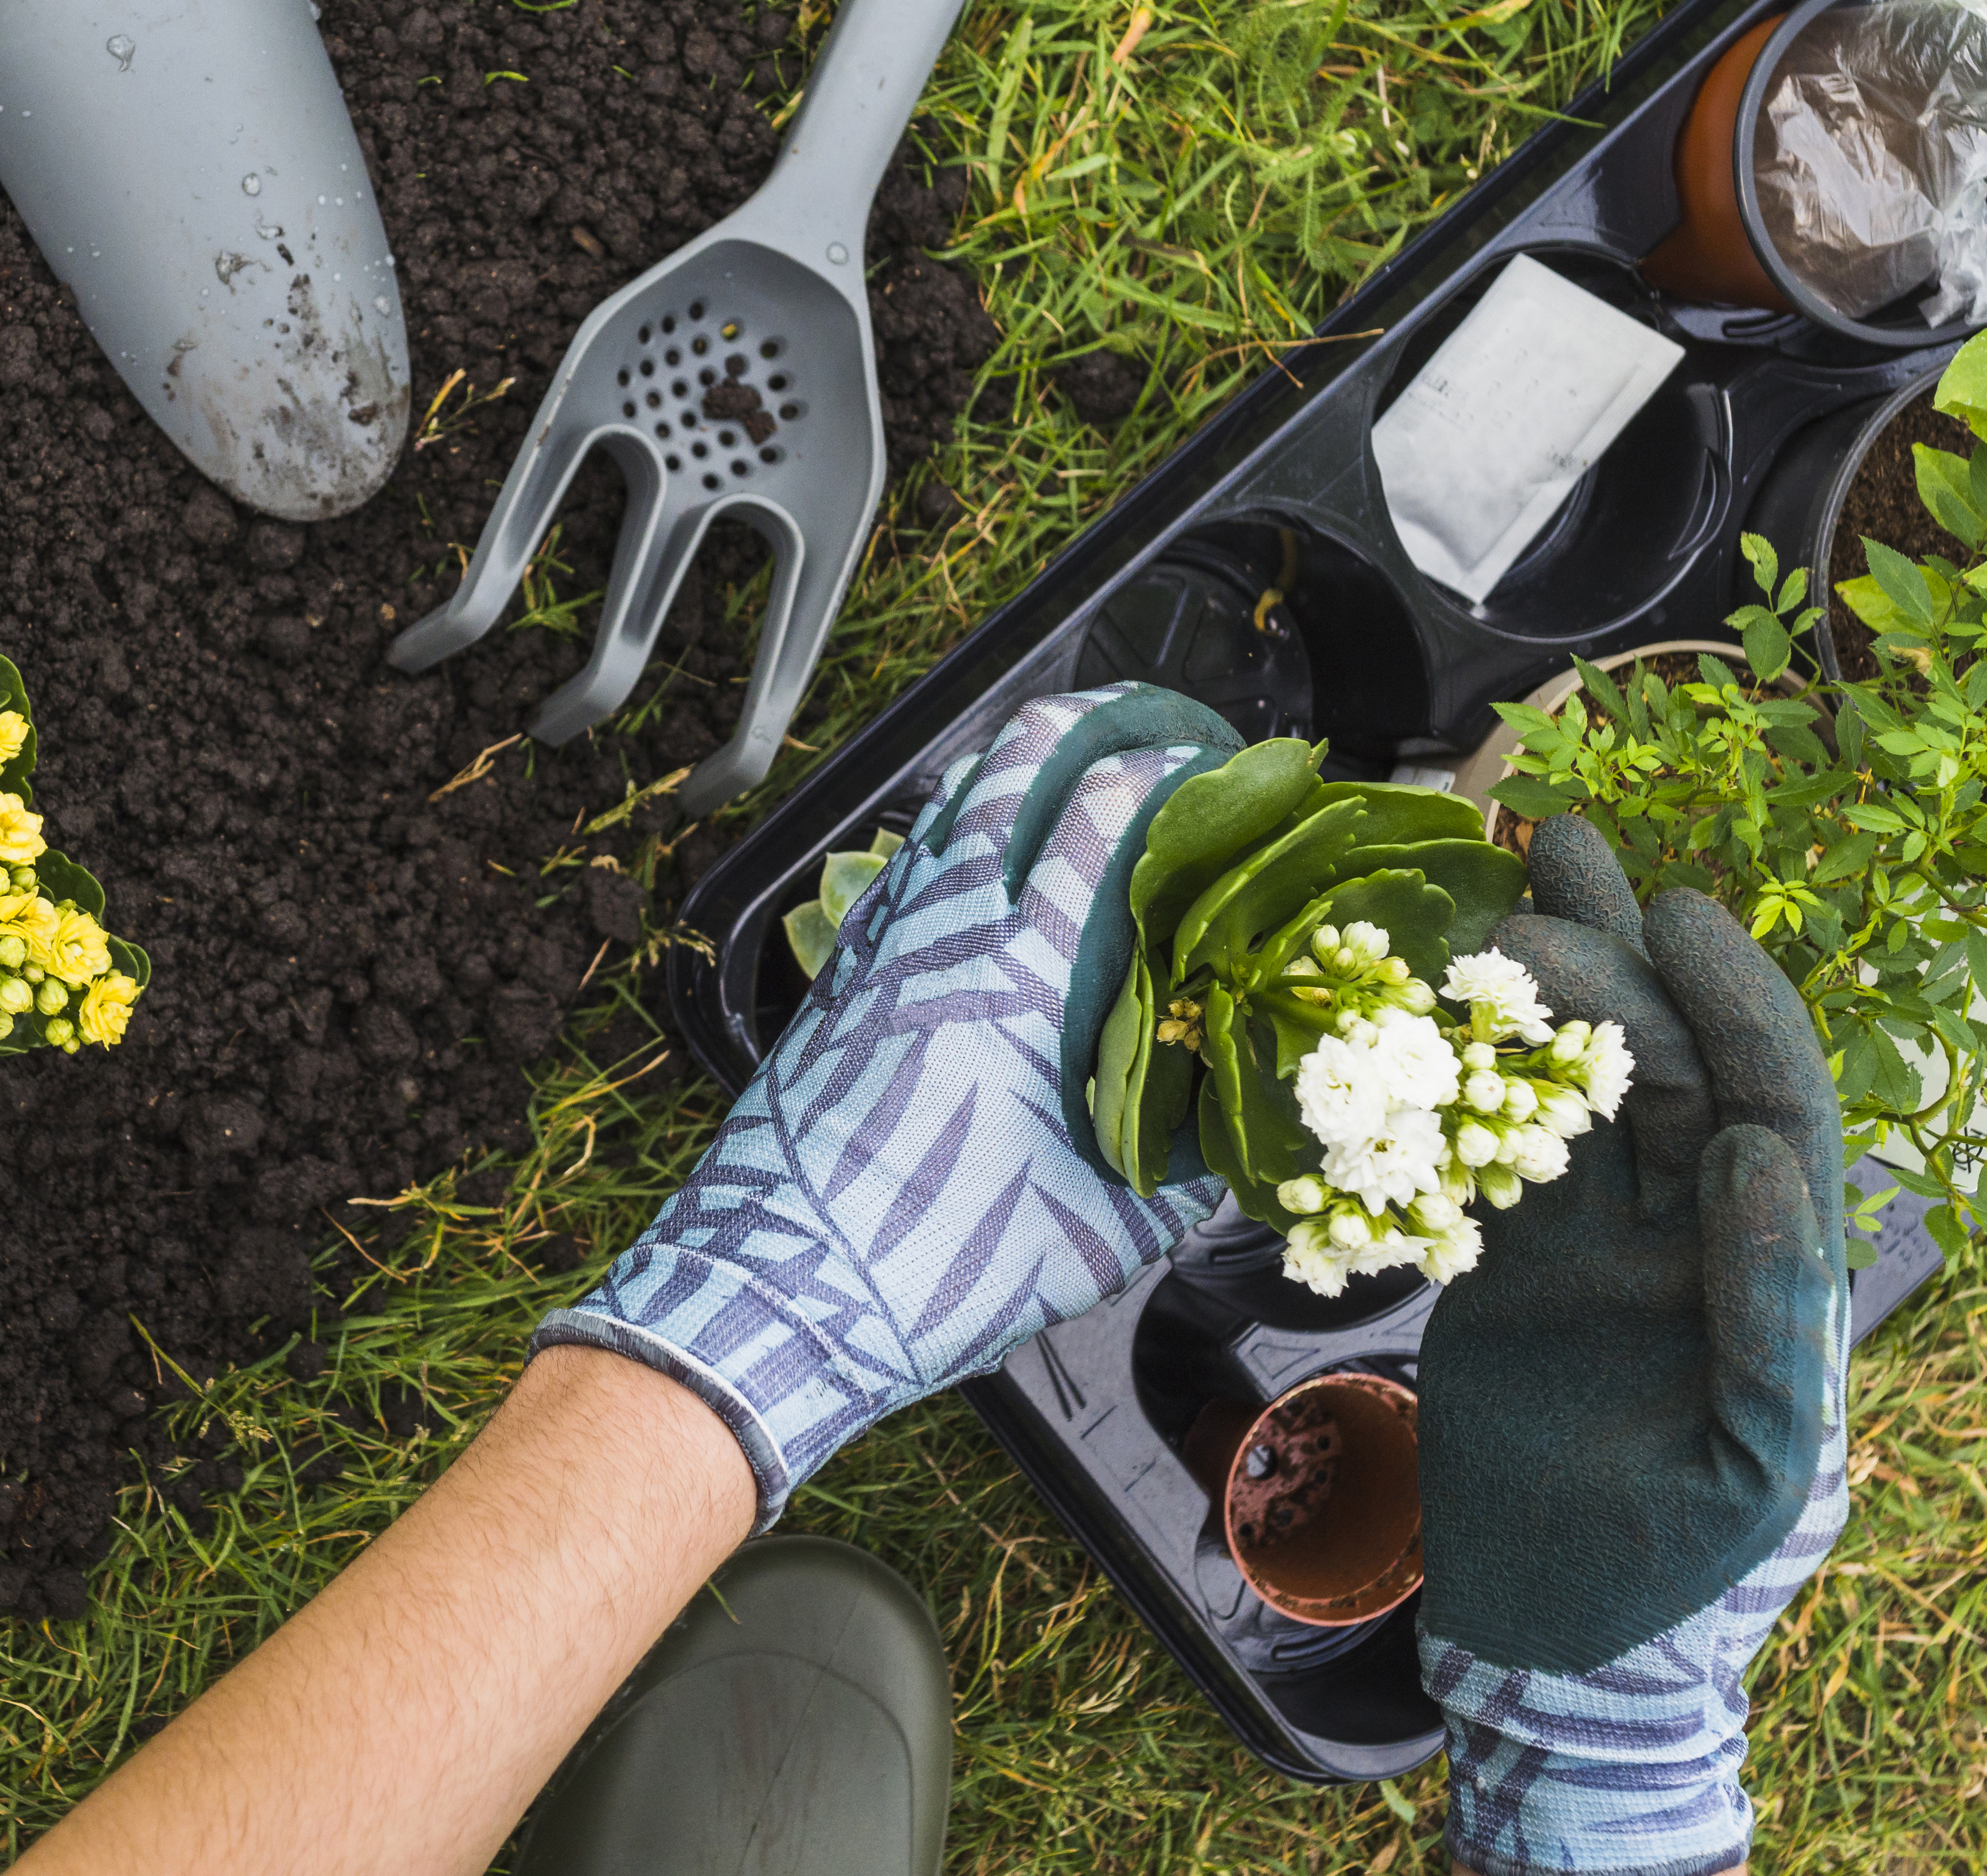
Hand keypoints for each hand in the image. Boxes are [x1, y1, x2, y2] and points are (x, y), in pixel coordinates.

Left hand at [537, 684, 1245, 1525]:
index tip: (1219, 764)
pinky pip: (903, 867)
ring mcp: (878, 945)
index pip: (1103, 816)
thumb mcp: (1100, 1236)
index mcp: (1021, 976)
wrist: (777, 1291)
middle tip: (1147, 723)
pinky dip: (951, 834)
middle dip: (1088, 721)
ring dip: (1012, 767)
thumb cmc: (935, 1267)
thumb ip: (1180, 1172)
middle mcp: (943, 933)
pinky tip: (977, 858)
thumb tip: (1235, 1132)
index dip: (1168, 769)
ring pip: (948, 807)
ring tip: (1070, 762)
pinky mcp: (838, 977)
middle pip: (1014, 767)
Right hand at [1417, 816, 1848, 1875]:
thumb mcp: (1753, 1464)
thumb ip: (1770, 1314)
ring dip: (1551, 990)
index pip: (1766, 1107)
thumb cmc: (1675, 1571)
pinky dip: (1467, 1077)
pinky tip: (1439, 1002)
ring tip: (1510, 881)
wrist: (1553, 1636)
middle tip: (1555, 861)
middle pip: (1666, 1069)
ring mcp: (1598, 1246)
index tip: (1676, 915)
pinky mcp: (1511, 1266)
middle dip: (1622, 961)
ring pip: (1579, 1090)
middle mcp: (1688, 1238)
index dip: (1732, 1005)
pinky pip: (1492, 1151)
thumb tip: (1752, 1159)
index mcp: (1767, 1273)